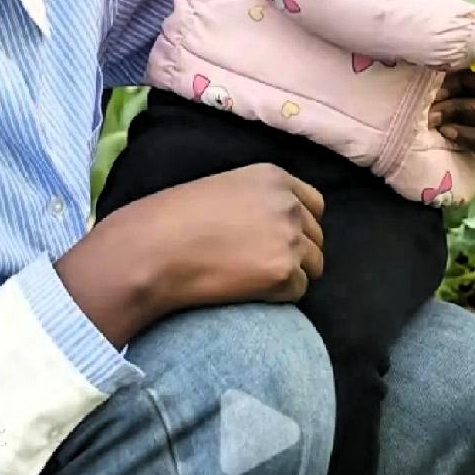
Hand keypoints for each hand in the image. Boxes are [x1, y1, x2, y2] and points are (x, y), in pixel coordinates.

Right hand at [56, 164, 323, 342]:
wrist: (157, 247)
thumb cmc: (179, 219)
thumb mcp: (226, 189)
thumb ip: (261, 200)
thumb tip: (280, 227)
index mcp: (275, 177)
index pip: (315, 205)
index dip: (300, 226)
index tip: (279, 241)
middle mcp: (289, 203)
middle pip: (317, 238)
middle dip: (298, 253)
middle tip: (261, 266)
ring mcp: (290, 236)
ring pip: (313, 266)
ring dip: (291, 276)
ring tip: (252, 279)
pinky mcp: (284, 271)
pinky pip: (298, 291)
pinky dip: (279, 296)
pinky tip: (248, 290)